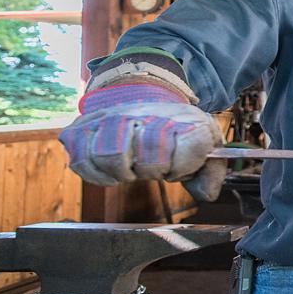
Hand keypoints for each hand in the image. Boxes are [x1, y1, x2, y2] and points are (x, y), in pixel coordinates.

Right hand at [59, 81, 226, 200]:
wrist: (148, 99)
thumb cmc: (179, 131)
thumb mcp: (208, 147)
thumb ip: (212, 174)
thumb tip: (204, 194)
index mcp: (181, 119)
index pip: (186, 146)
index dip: (180, 166)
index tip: (176, 167)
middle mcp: (143, 114)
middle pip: (146, 154)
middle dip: (151, 170)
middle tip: (152, 169)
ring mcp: (109, 118)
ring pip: (110, 154)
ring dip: (122, 172)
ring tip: (130, 169)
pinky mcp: (83, 128)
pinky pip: (81, 159)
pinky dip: (95, 174)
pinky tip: (109, 173)